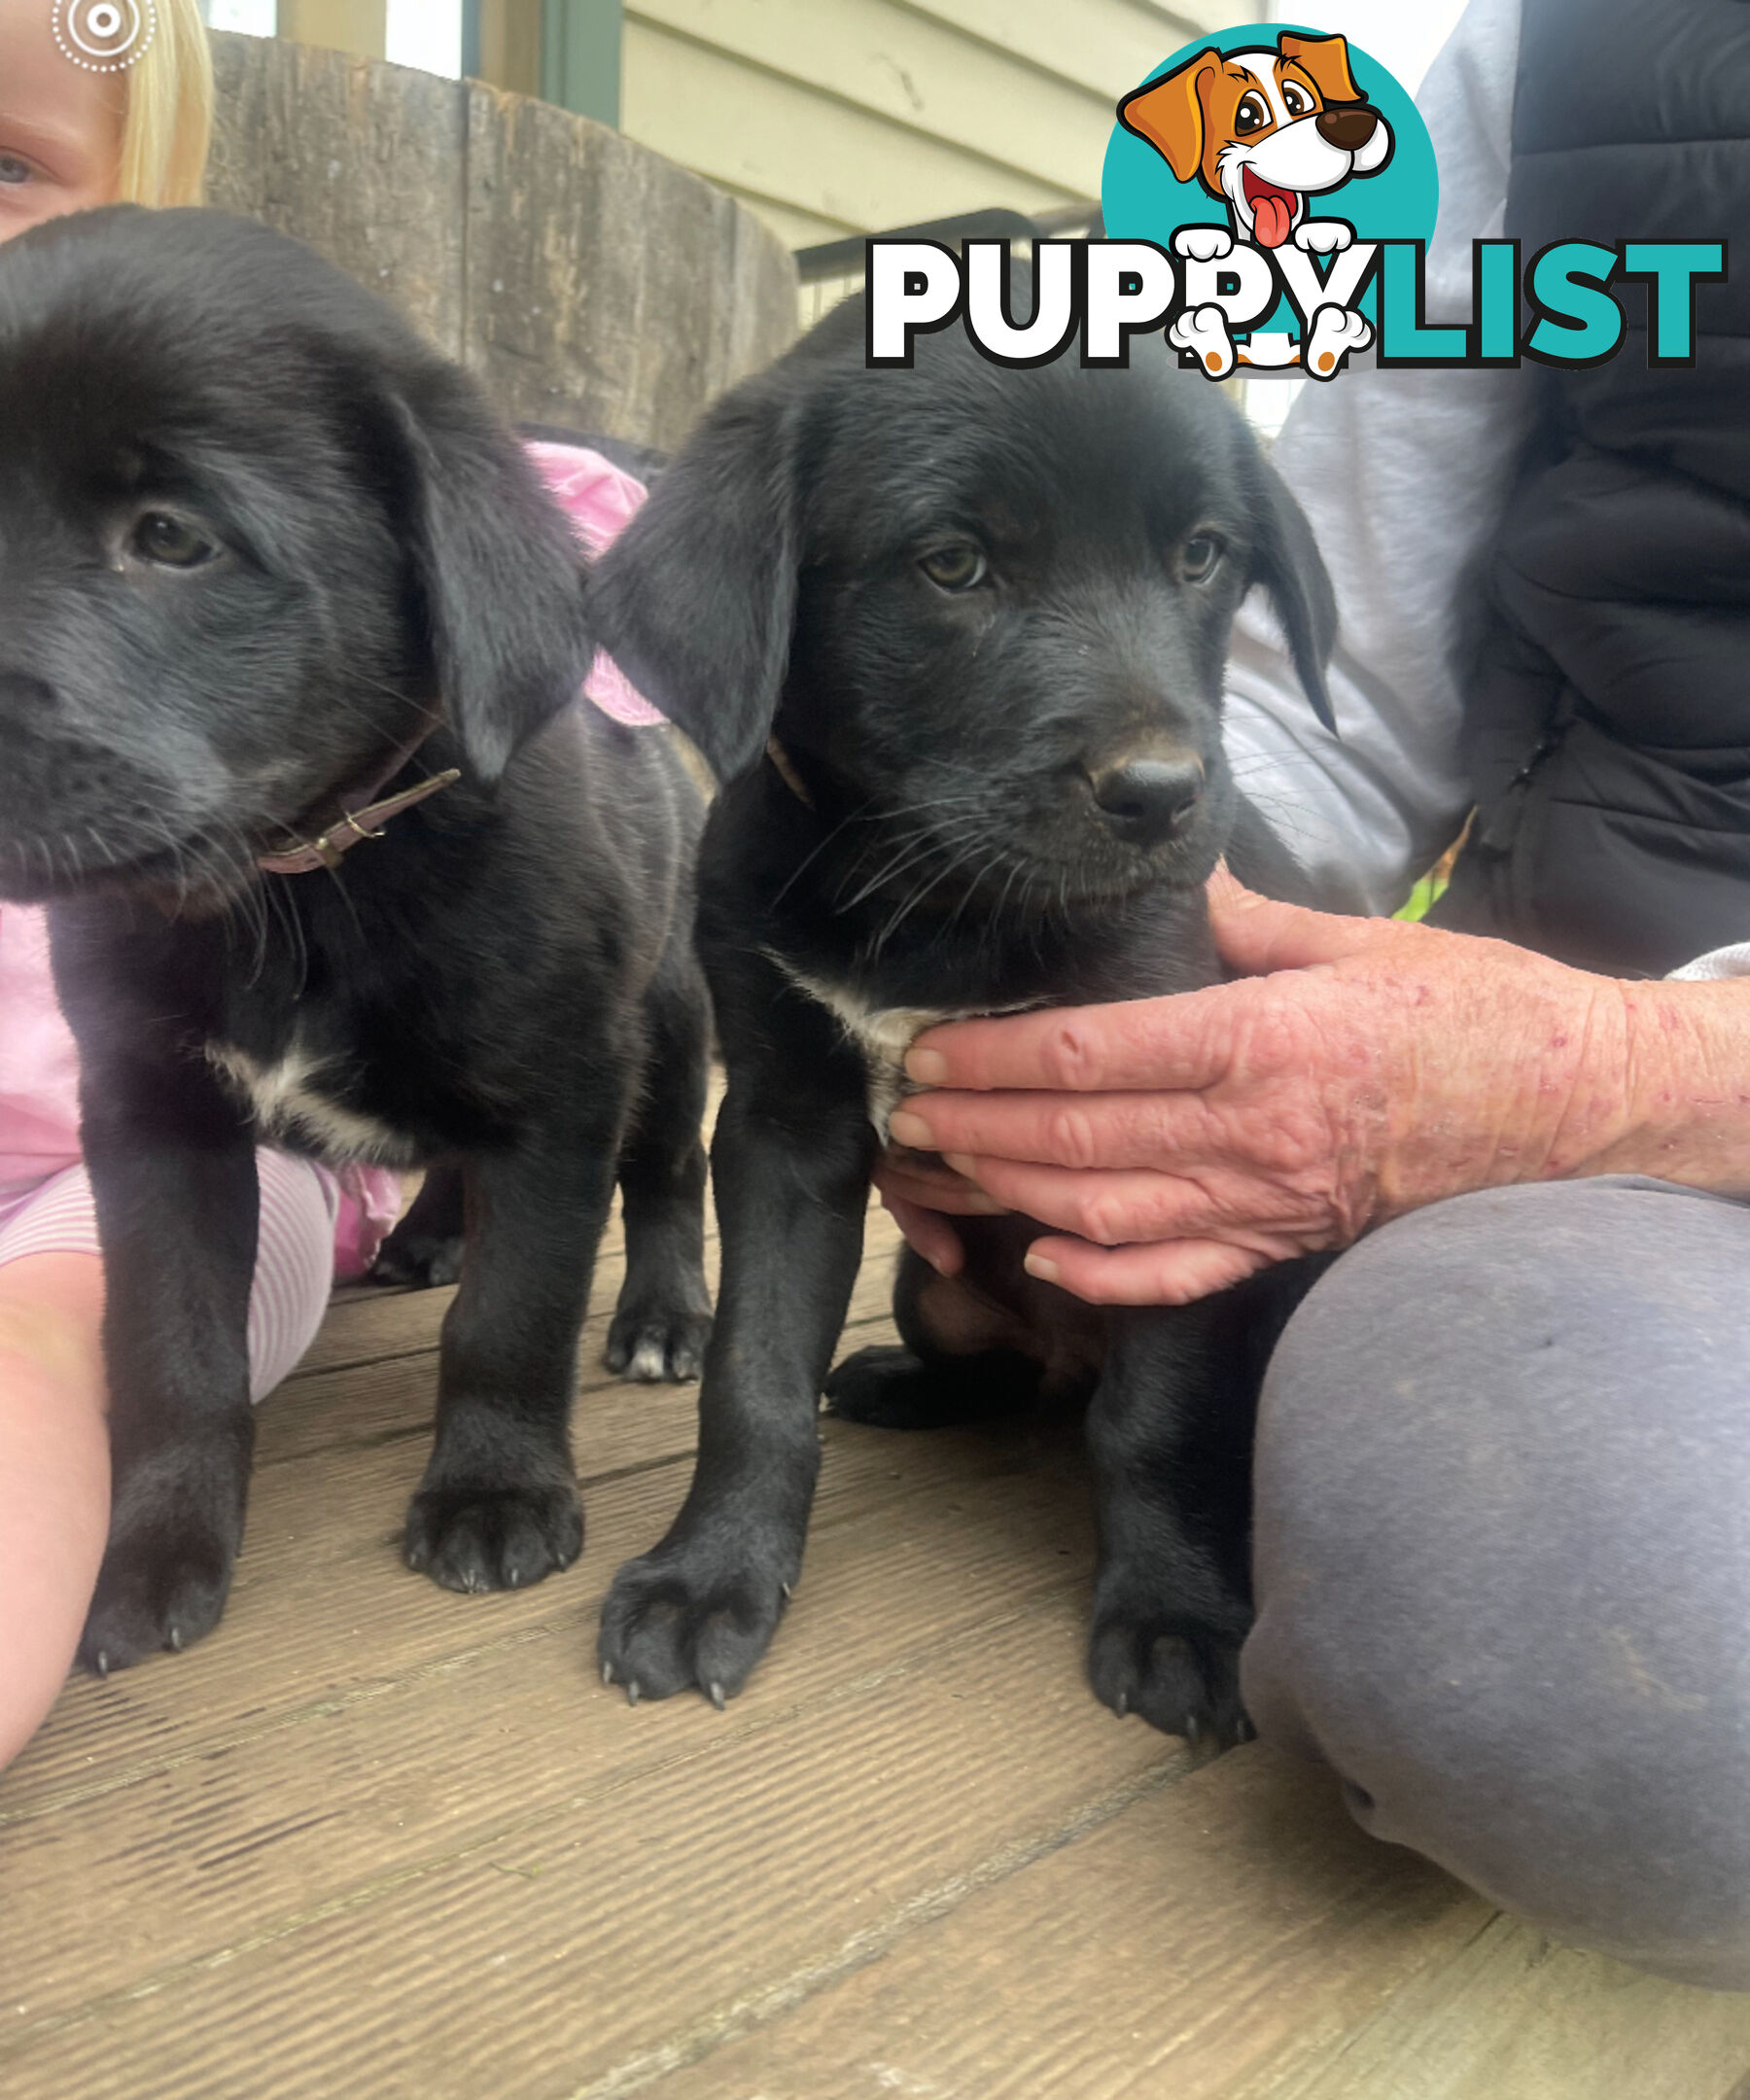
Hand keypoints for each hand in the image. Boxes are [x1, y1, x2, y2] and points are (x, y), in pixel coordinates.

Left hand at [881, 873, 1749, 1304]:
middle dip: (973, 1128)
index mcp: (1261, 1040)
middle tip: (900, 1114)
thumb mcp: (1362, 943)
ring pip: (1104, 1212)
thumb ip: (1252, 921)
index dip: (995, 1057)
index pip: (1091, 1054)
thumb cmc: (1476, 1013)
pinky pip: (1179, 1275)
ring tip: (937, 1172)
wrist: (1575, 1108)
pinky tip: (1042, 1260)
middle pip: (1074, 1139)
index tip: (930, 1050)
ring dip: (1007, 1196)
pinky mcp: (1285, 1243)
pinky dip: (1103, 1277)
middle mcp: (1250, 1130)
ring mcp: (1265, 1200)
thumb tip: (1176, 878)